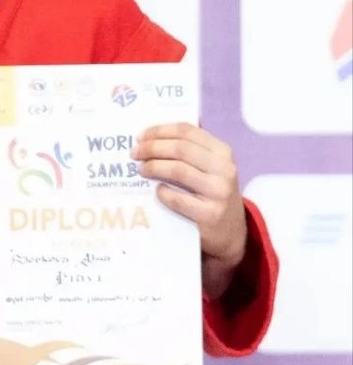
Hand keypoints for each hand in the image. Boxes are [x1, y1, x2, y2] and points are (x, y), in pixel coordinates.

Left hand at [132, 123, 247, 299]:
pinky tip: (156, 191)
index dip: (159, 131)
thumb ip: (189, 151)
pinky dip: (162, 192)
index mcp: (222, 152)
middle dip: (152, 148)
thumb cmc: (211, 194)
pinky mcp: (210, 214)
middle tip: (134, 153)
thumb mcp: (210, 169)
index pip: (187, 131)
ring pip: (178, 170)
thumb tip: (150, 137)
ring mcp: (219, 192)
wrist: (229, 233)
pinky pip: (177, 198)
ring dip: (153, 167)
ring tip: (141, 169)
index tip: (140, 136)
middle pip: (180, 149)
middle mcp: (224, 169)